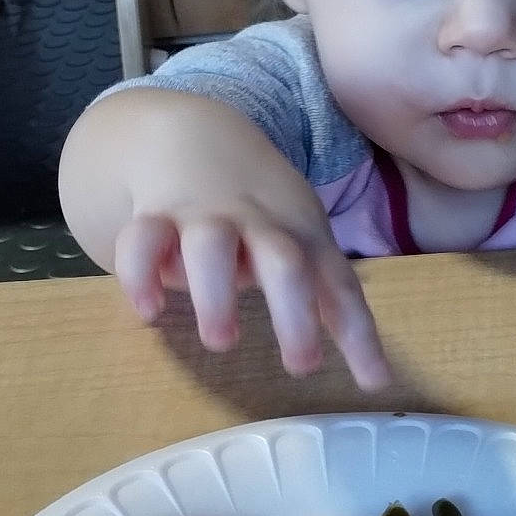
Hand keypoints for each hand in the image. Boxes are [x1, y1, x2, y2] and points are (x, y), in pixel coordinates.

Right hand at [115, 192, 391, 391]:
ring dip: (217, 294)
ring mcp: (205, 217)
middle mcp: (258, 225)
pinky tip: (149, 311)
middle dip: (294, 313)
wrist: (192, 135)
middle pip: (284, 262)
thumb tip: (370, 372)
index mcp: (301, 236)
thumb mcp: (300, 241)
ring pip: (211, 247)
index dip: (358, 333)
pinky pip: (142, 240)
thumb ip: (324, 299)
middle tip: (301, 366)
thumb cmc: (258, 211)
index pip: (339, 284)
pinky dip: (141, 275)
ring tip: (221, 342)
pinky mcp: (153, 217)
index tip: (374, 381)